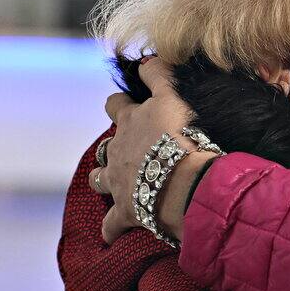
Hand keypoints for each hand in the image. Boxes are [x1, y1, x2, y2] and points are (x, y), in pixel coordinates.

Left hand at [90, 58, 209, 243]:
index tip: (132, 108)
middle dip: (114, 146)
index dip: (121, 105)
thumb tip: (147, 57)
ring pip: (100, 180)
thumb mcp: (176, 96)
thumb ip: (160, 75)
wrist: (189, 181)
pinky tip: (113, 233)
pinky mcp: (126, 212)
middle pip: (105, 146)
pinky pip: (111, 224)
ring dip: (106, 181)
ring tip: (119, 184)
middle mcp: (118, 150)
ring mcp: (119, 182)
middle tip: (132, 150)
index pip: (116, 106)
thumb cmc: (186, 137)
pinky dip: (111, 228)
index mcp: (131, 122)